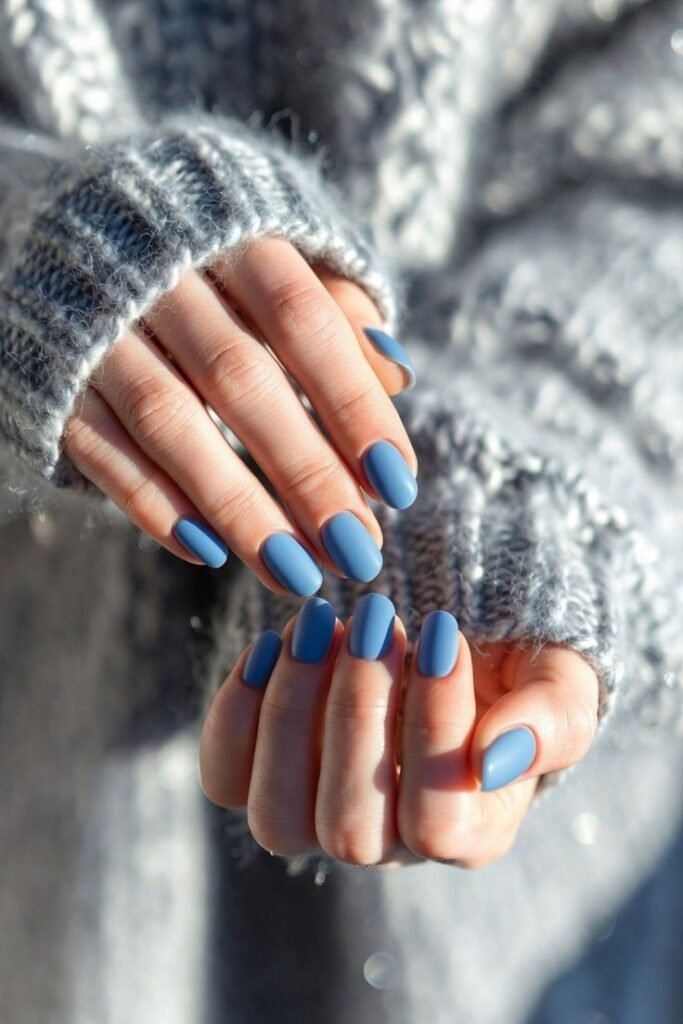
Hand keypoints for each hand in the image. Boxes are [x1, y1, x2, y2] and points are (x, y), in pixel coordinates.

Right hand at [61, 239, 417, 593]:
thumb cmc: (205, 258)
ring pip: (170, 422)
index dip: (353, 404)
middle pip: (241, 380)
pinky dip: (152, 504)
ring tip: (295, 572)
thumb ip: (337, 308)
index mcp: (232, 234)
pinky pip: (99, 447)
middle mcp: (160, 273)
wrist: (66, 230)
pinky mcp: (54, 378)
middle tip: (357, 550)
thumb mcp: (279, 255)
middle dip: (306, 473)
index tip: (398, 484)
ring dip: (237, 506)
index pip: (304, 321)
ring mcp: (98, 326)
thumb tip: (397, 378)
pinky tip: (208, 553)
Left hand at [199, 594, 599, 868]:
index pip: (440, 821)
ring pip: (278, 816)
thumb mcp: (558, 680)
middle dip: (358, 711)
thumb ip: (549, 720)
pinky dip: (238, 711)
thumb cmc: (509, 666)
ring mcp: (317, 817)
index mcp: (471, 832)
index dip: (434, 728)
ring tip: (321, 623)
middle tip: (377, 617)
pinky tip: (272, 643)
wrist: (445, 638)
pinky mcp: (262, 778)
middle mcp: (388, 845)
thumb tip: (493, 759)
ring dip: (292, 711)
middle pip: (350, 828)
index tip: (441, 631)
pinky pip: (227, 777)